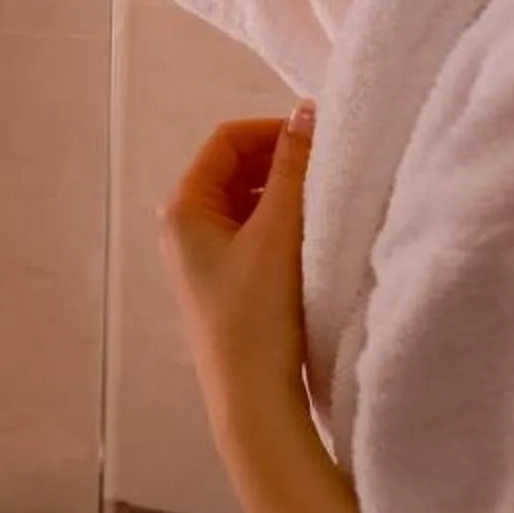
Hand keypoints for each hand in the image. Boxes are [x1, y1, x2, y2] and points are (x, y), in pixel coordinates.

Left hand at [163, 104, 314, 412]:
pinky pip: (256, 232)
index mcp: (184, 208)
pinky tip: (316, 237)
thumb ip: (292, 169)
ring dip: (286, 194)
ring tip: (326, 203)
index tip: (322, 140)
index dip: (273, 130)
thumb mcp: (278, 233)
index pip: (227, 140)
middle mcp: (186, 227)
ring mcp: (206, 256)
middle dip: (282, 161)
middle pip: (236, 168)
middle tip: (329, 169)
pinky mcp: (229, 282)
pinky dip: (285, 224)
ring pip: (250, 201)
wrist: (254, 400)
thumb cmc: (258, 315)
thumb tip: (306, 112)